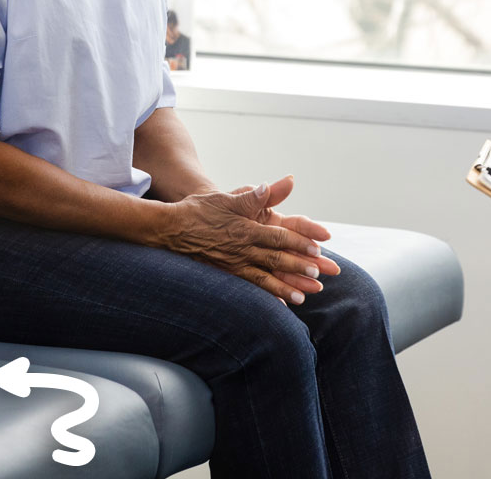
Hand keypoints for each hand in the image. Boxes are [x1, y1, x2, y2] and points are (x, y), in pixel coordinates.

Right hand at [161, 175, 338, 304]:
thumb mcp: (227, 198)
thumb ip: (252, 196)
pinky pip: (249, 288)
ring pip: (264, 279)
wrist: (171, 228)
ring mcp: (233, 265)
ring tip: (303, 298)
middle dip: (298, 269)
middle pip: (276, 260)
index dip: (299, 243)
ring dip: (285, 288)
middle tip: (318, 276)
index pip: (279, 238)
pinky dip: (264, 296)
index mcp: (246, 229)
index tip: (317, 249)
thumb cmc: (200, 210)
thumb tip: (272, 185)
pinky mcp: (225, 274)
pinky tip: (276, 305)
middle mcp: (242, 250)